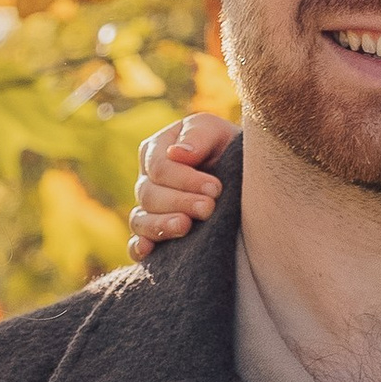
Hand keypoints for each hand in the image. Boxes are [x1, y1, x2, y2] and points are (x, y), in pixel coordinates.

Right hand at [130, 109, 236, 250]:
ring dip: (161, 226)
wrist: (244, 179)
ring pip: (140, 220)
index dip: (184, 179)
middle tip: (209, 208)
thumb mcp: (217, 131)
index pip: (159, 168)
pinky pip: (136, 245)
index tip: (215, 188)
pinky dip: (138, 248)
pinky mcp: (154, 236)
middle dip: (180, 202)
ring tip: (185, 227)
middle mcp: (147, 181)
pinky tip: (147, 250)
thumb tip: (177, 153)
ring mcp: (148, 211)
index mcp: (156, 151)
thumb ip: (198, 135)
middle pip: (149, 195)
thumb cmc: (228, 148)